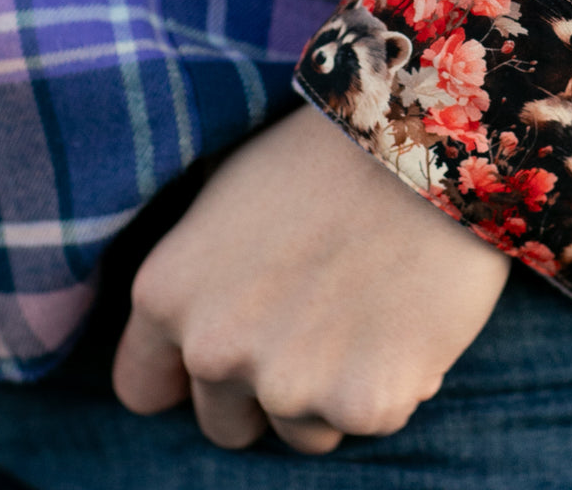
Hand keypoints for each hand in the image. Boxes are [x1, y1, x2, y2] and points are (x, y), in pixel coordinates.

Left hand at [112, 102, 510, 453]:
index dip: (189, 373)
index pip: (145, 388)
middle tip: (320, 318)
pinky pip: (374, 418)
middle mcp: (213, 349)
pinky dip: (395, 381)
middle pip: (226, 424)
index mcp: (166, 295)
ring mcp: (289, 384)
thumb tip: (193, 327)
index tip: (238, 346)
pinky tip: (409, 315)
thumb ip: (199, 276)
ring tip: (370, 306)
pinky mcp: (366, 403)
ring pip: (304, 431)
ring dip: (333, 390)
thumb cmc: (327, 153)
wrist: (426, 140)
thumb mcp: (227, 196)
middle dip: (267, 385)